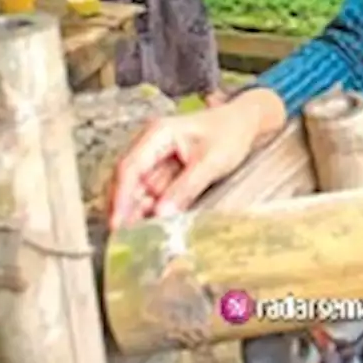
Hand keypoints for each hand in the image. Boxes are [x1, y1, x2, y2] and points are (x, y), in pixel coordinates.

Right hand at [106, 92, 274, 228]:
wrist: (246, 124)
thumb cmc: (231, 134)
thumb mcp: (212, 161)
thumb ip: (186, 187)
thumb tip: (161, 213)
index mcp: (157, 134)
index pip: (129, 168)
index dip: (121, 198)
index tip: (117, 224)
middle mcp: (150, 146)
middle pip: (128, 181)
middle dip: (126, 209)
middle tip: (125, 238)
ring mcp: (156, 159)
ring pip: (139, 191)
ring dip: (138, 212)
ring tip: (140, 236)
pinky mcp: (165, 172)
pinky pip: (153, 194)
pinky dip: (153, 209)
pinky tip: (154, 226)